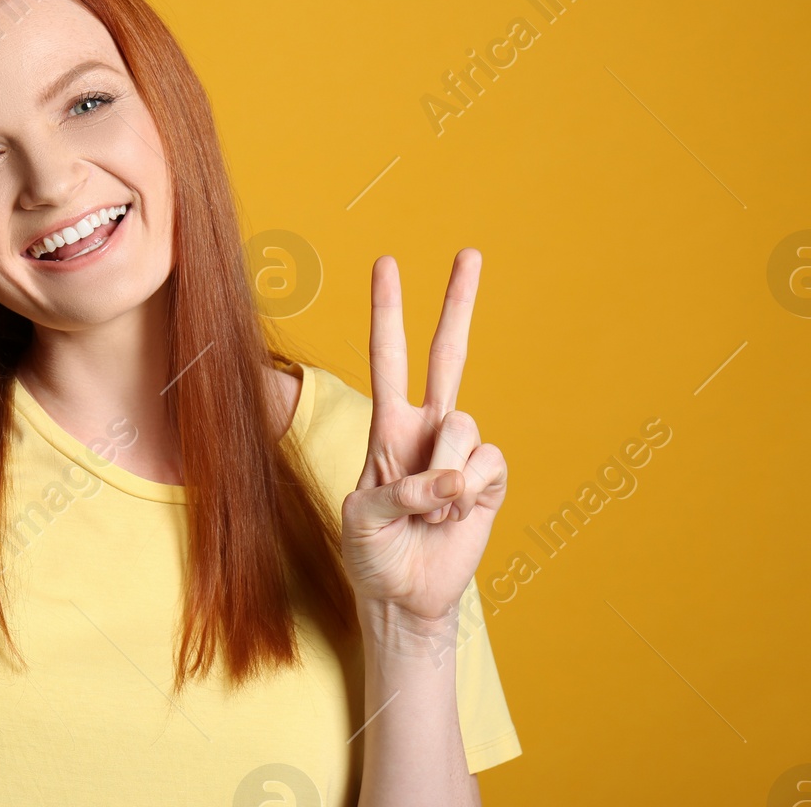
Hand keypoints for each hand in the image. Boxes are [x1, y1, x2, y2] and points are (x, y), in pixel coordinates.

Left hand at [340, 248, 507, 629]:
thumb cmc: (372, 553)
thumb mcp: (359, 519)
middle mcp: (426, 428)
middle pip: (447, 352)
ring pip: (463, 422)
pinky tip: (455, 515)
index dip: (387, 310)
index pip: (388, 354)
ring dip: (444, 470)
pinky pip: (487, 464)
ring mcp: (460, 453)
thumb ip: (397, 492)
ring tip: (428, 509)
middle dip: (458, 302)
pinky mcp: (489, 482)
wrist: (404, 598)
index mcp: (387, 424)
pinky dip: (467, 492)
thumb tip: (449, 481)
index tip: (387, 261)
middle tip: (469, 251)